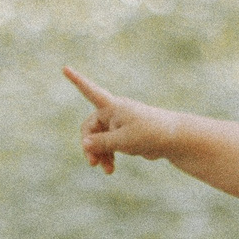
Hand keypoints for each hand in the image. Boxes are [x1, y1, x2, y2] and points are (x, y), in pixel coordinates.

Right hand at [63, 66, 179, 174]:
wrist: (173, 139)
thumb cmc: (149, 133)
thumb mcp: (123, 140)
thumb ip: (102, 143)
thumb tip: (84, 144)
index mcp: (112, 106)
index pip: (90, 91)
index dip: (76, 80)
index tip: (65, 68)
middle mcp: (113, 113)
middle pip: (90, 128)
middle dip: (89, 145)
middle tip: (92, 163)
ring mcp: (118, 124)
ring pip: (99, 140)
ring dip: (99, 155)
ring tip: (106, 170)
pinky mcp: (123, 136)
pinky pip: (109, 146)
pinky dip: (108, 156)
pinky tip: (110, 169)